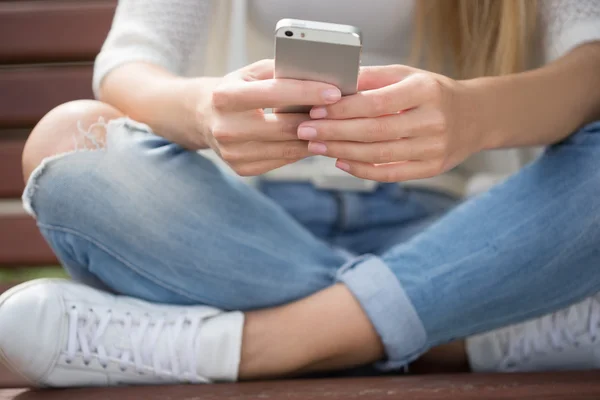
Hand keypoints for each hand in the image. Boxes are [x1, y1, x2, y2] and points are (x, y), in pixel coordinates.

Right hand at [197, 59, 341, 175]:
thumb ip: (280, 72)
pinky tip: (313, 139)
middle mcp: (226, 127)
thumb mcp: (250, 73)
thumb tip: (320, 75)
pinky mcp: (241, 169)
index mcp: (225, 96)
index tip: (335, 92)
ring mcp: (232, 153)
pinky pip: (282, 160)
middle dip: (318, 119)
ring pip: (287, 148)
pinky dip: (300, 150)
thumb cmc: (235, 89)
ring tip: (334, 125)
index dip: (307, 93)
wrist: (202, 117)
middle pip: (284, 127)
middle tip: (343, 112)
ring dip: (315, 137)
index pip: (274, 93)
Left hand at [297, 65, 481, 181]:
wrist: (474, 117)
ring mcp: (434, 148)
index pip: (376, 103)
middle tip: (305, 131)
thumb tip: (333, 83)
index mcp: (425, 91)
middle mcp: (432, 121)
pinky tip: (341, 162)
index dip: (343, 109)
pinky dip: (362, 170)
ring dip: (342, 152)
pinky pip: (390, 174)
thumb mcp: (408, 75)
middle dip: (334, 132)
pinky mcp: (431, 169)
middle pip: (374, 131)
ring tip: (316, 146)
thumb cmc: (432, 93)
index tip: (315, 111)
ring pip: (379, 155)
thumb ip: (373, 78)